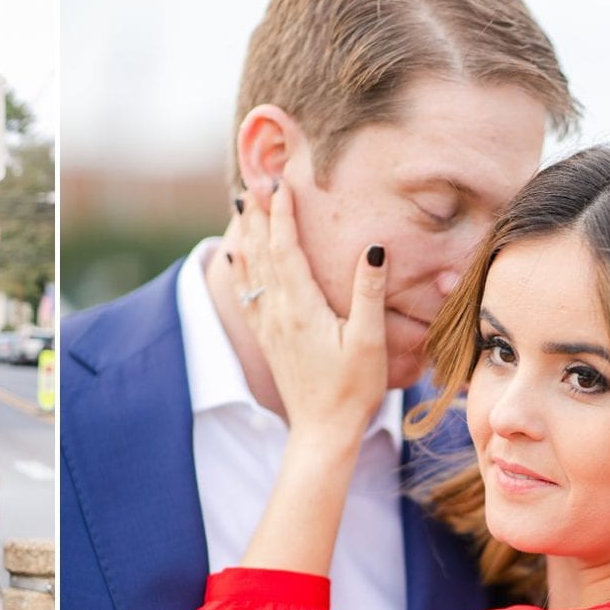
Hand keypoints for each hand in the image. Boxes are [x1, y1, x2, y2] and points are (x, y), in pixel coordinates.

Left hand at [229, 179, 387, 451]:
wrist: (322, 431)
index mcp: (302, 308)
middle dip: (260, 214)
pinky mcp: (268, 338)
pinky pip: (246, 294)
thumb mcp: (369, 341)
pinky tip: (235, 256)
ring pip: (251, 270)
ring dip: (248, 234)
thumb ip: (368, 293)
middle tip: (256, 179)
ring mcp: (269, 326)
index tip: (281, 183)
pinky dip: (240, 268)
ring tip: (242, 204)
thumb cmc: (353, 389)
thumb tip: (373, 247)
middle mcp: (278, 312)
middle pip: (263, 252)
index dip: (283, 214)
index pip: (286, 249)